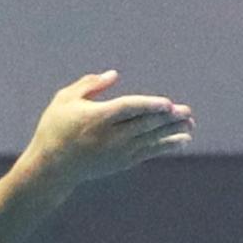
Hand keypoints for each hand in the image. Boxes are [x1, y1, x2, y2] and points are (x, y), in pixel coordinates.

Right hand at [21, 70, 193, 185]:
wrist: (51, 167)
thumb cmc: (55, 128)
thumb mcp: (65, 100)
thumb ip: (89, 85)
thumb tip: (114, 75)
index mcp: (96, 118)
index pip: (128, 110)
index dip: (149, 106)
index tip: (167, 104)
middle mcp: (109, 137)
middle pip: (144, 125)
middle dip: (167, 119)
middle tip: (187, 112)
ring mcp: (116, 152)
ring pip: (150, 140)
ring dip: (172, 133)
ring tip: (191, 125)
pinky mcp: (120, 163)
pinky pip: (148, 153)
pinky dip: (165, 146)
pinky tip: (181, 141)